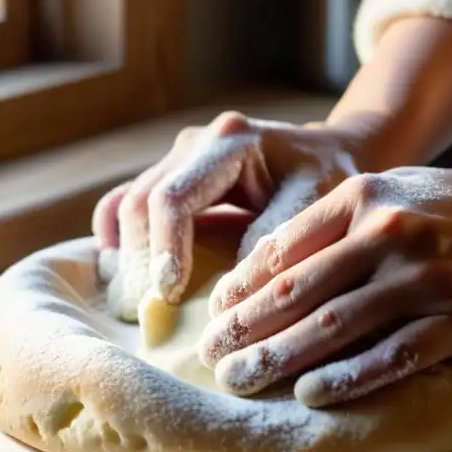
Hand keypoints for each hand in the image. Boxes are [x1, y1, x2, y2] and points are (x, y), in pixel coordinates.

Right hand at [92, 112, 362, 319]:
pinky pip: (127, 201)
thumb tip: (226, 292)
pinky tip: (120, 271)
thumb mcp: (316, 203)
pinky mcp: (171, 174)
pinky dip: (120, 236)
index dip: (165, 250)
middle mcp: (195, 142)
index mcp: (230, 142)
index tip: (169, 296)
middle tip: (151, 309)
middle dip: (141, 260)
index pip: (174, 198)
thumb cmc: (329, 179)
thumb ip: (274, 238)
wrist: (331, 152)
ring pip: (128, 203)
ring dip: (129, 255)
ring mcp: (178, 156)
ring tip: (138, 302)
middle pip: (141, 202)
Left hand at [198, 166, 451, 406]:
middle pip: (298, 291)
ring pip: (335, 327)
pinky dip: (348, 378)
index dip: (241, 288)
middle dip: (246, 329)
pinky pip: (392, 356)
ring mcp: (426, 280)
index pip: (283, 249)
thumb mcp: (396, 190)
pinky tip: (311, 395)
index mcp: (365, 198)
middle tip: (211, 358)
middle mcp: (389, 234)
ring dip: (280, 358)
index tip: (215, 317)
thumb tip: (269, 266)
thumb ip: (337, 221)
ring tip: (240, 381)